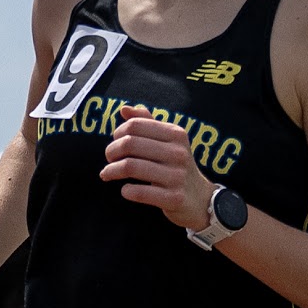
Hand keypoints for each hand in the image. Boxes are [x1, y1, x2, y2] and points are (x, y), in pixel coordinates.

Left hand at [101, 105, 215, 228]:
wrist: (201, 199)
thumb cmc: (176, 166)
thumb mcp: (168, 141)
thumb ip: (147, 122)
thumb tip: (124, 109)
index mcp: (176, 134)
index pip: (135, 125)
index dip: (118, 133)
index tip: (115, 142)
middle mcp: (178, 153)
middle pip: (130, 144)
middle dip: (111, 151)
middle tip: (109, 159)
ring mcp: (177, 176)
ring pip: (130, 166)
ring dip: (111, 170)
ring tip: (106, 173)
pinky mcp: (174, 198)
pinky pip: (140, 192)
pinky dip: (126, 191)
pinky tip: (125, 190)